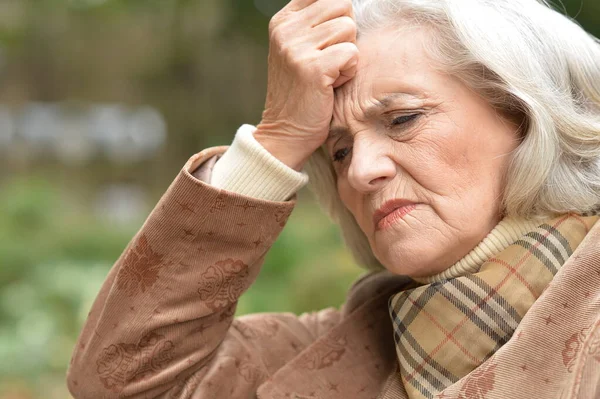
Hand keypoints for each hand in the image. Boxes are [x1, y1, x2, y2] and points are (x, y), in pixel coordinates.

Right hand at [254, 0, 358, 170]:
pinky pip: (351, 53)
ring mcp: (296, 47)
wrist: (286, 132)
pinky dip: (348, 71)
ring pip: (349, 28)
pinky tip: (331, 85)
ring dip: (347, 54)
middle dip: (345, 33)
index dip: (337, 11)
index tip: (332, 37)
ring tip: (329, 73)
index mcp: (283, 20)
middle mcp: (286, 29)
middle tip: (329, 59)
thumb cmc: (302, 92)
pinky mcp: (312, 67)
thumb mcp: (300, 49)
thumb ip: (316, 22)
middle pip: (341, 4)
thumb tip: (346, 4)